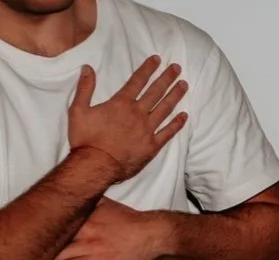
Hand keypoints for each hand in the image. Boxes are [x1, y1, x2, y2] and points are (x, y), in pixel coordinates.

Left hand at [30, 198, 167, 259]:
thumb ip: (88, 202)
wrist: (154, 234)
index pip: (58, 234)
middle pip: (59, 253)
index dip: (42, 240)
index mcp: (86, 226)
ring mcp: (98, 258)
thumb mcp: (107, 204)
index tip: (28, 245)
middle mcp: (89, 242)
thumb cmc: (130, 220)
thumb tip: (75, 192)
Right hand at [68, 56, 187, 182]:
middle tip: (177, 68)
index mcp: (121, 104)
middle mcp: (138, 114)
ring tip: (184, 85)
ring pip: (165, 109)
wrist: (96, 165)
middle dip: (167, 78)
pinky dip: (177, 123)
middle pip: (156, 92)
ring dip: (175, 96)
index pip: (137, 81)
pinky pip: (168, 132)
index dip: (148, 69)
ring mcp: (147, 130)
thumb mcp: (78, 110)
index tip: (157, 59)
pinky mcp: (153, 146)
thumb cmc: (85, 139)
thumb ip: (85, 88)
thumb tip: (88, 68)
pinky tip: (185, 115)